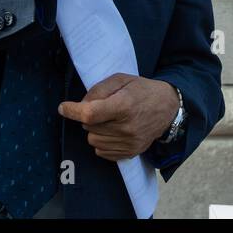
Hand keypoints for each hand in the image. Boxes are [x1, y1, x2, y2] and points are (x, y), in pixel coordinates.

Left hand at [58, 73, 176, 160]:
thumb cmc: (142, 90)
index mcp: (124, 105)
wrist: (168, 108)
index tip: (63, 108)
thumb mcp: (121, 80)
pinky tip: (113, 131)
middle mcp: (127, 127)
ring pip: (92, 140)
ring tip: (110, 120)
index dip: (72, 111)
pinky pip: (101, 152)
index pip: (90, 113)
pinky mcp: (130, 153)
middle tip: (103, 108)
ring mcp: (129, 143)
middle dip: (89, 116)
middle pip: (89, 126)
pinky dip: (102, 141)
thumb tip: (80, 105)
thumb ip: (99, 89)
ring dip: (95, 130)